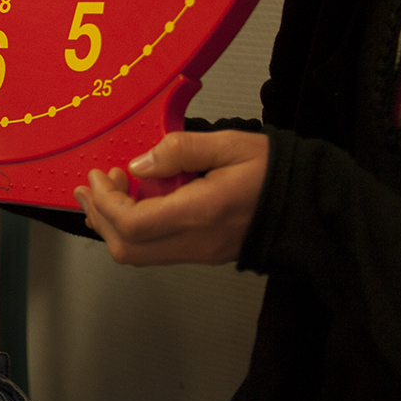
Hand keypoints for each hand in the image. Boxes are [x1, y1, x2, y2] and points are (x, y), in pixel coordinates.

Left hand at [73, 131, 269, 265]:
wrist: (310, 205)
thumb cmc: (273, 171)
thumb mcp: (229, 144)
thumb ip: (179, 151)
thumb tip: (138, 166)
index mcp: (202, 213)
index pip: (133, 224)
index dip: (105, 202)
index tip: (99, 175)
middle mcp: (197, 242)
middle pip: (127, 249)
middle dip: (99, 217)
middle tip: (90, 186)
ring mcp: (200, 254)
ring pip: (138, 256)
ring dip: (112, 226)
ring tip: (103, 194)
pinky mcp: (203, 254)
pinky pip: (156, 251)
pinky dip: (132, 231)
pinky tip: (132, 204)